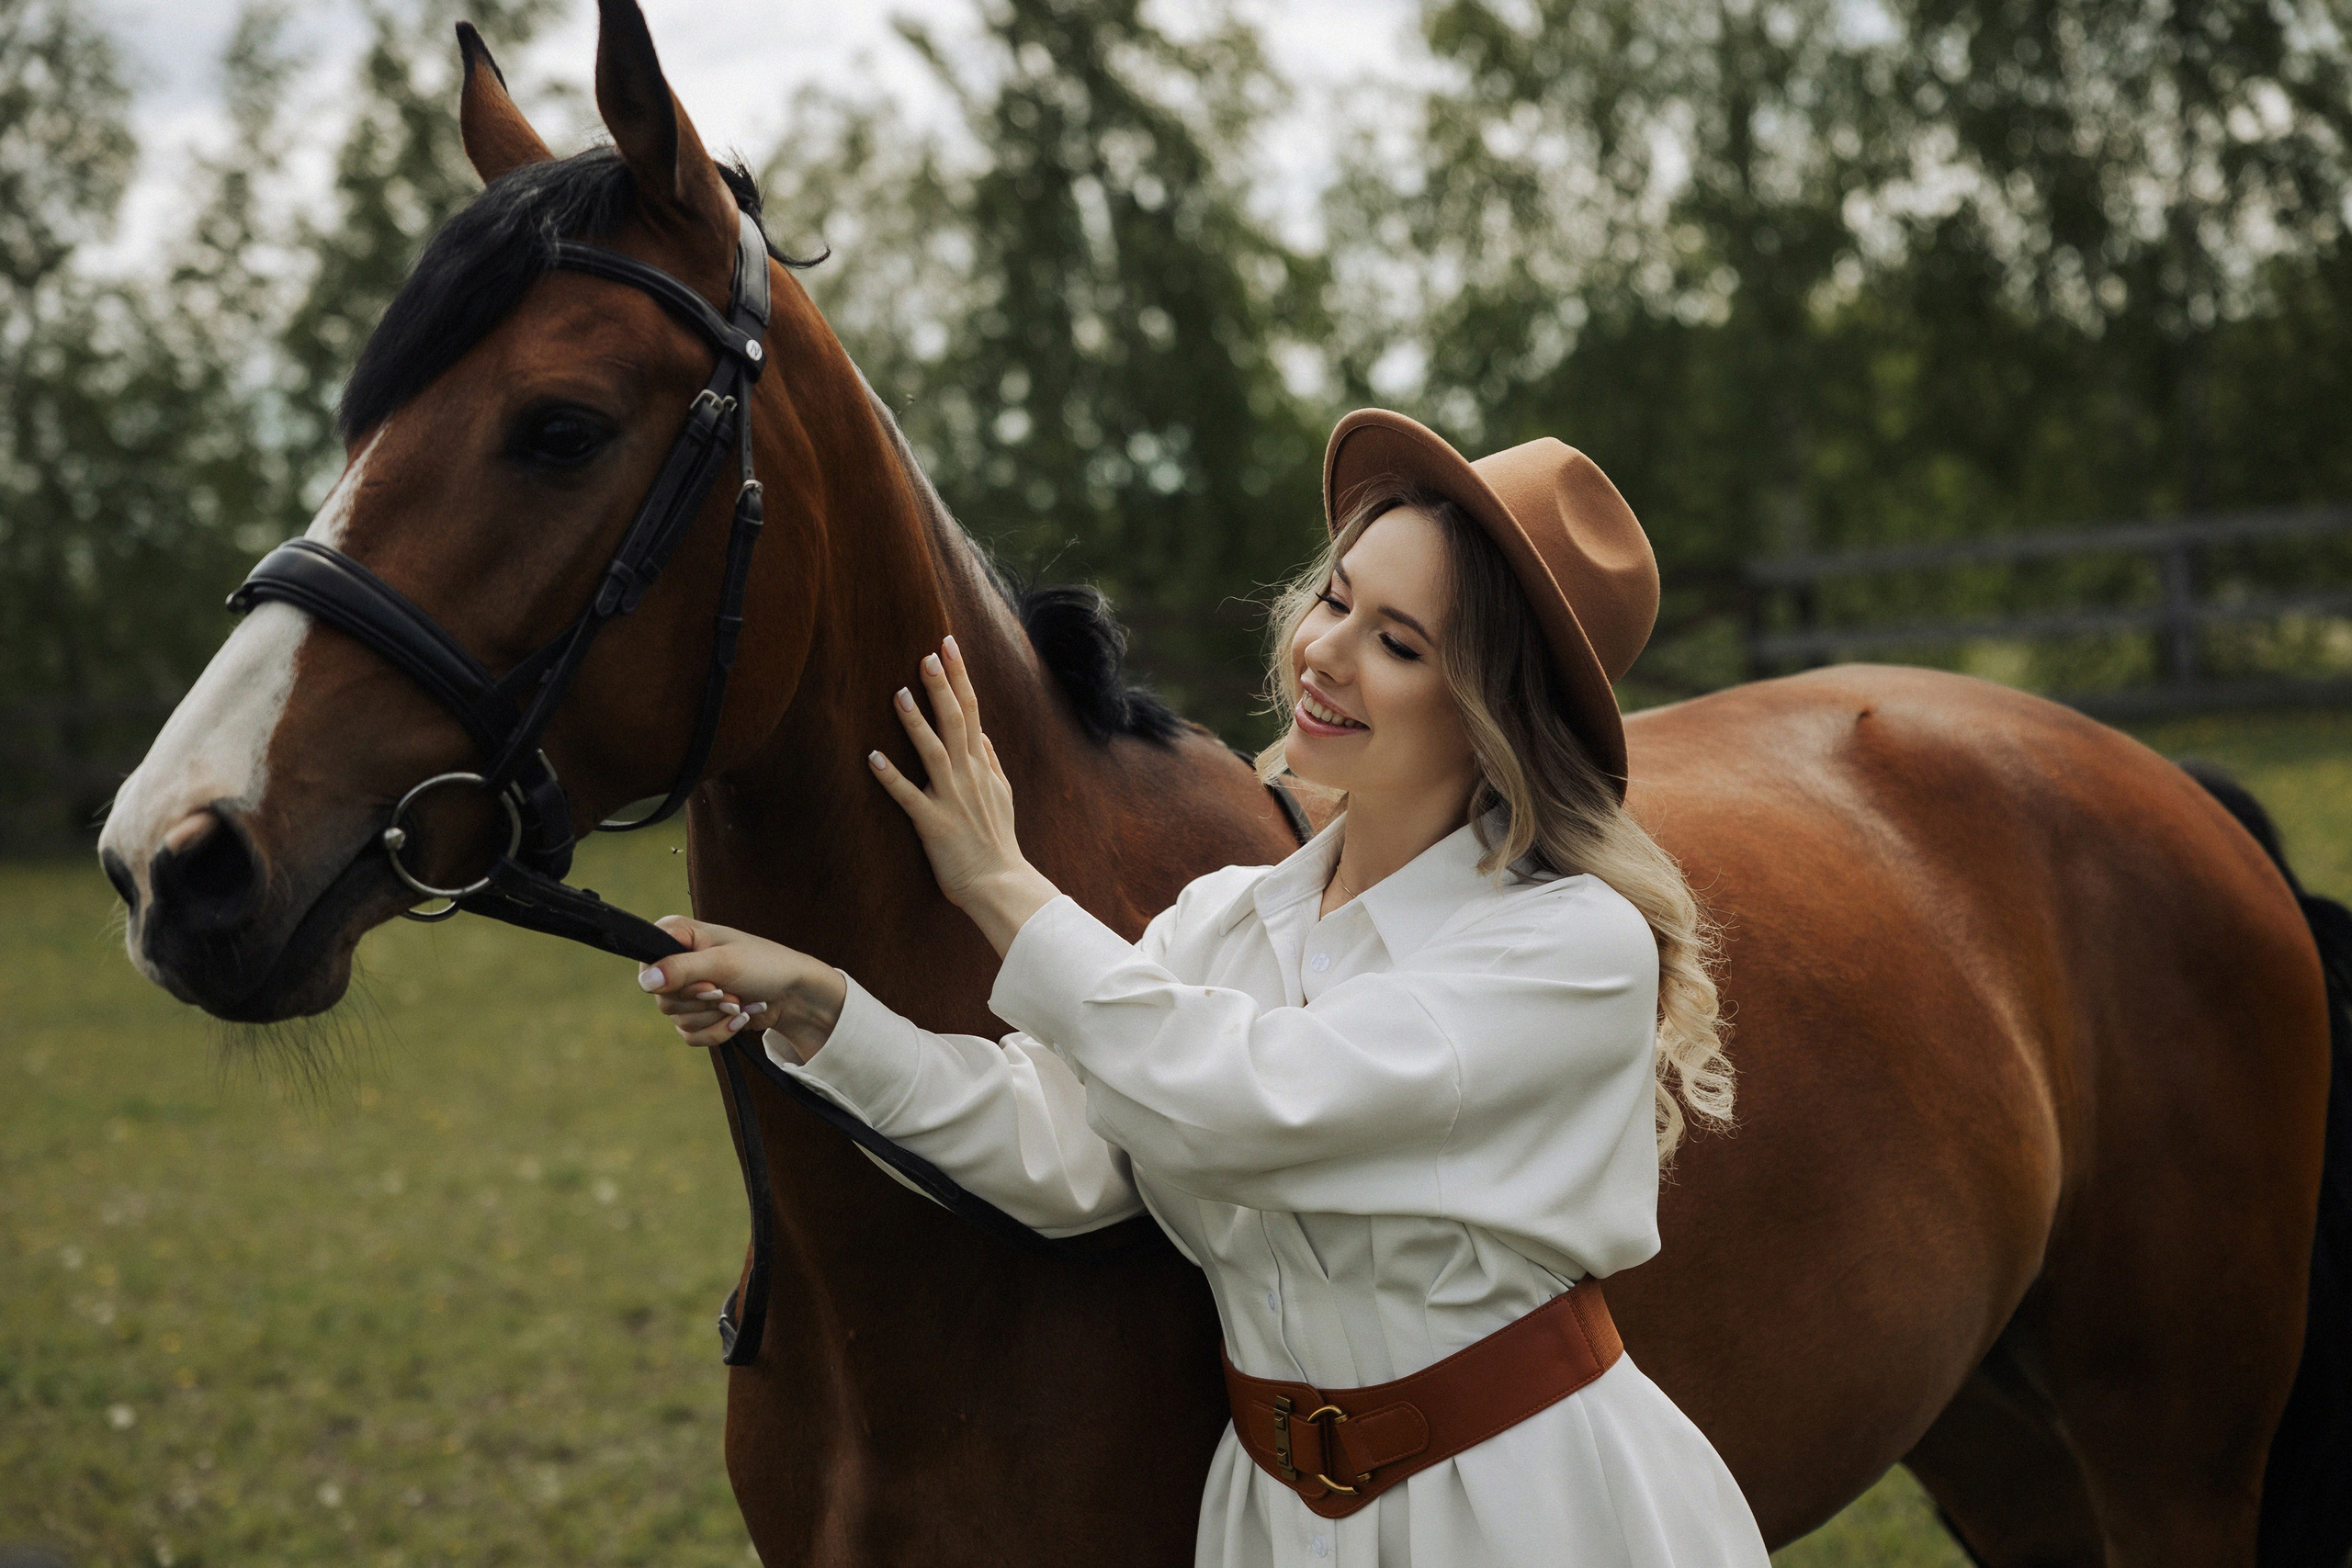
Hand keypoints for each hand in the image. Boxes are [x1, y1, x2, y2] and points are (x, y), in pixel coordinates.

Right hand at [635, 914, 846, 1060]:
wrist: (795, 995)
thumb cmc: (765, 965)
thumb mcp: (723, 963)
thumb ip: (682, 969)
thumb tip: (646, 980)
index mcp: (678, 935)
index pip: (649, 963)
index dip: (676, 981)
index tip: (709, 983)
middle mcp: (676, 961)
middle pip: (664, 998)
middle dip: (703, 1002)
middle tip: (730, 992)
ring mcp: (687, 990)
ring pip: (677, 1019)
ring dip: (715, 1016)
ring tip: (740, 1002)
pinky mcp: (698, 1014)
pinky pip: (690, 1035)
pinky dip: (718, 1031)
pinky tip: (740, 1018)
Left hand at [869, 634, 1060, 954]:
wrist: (1000, 883)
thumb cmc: (998, 841)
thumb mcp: (1003, 795)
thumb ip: (991, 761)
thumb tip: (984, 733)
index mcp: (982, 766)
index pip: (972, 710)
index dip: (960, 676)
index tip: (948, 644)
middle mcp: (968, 776)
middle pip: (955, 722)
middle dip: (942, 686)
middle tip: (927, 653)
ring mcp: (951, 799)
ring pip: (933, 752)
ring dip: (916, 723)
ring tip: (899, 693)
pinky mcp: (933, 824)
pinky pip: (908, 797)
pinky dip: (891, 777)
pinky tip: (872, 757)